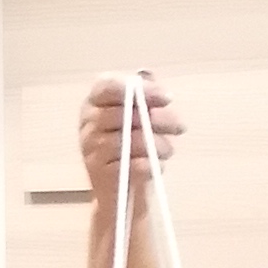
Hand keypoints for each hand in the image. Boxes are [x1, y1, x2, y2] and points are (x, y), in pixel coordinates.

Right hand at [75, 73, 181, 204]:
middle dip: (158, 119)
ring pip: (130, 139)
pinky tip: (157, 166)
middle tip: (179, 127)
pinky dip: (150, 165)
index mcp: (95, 102)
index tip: (167, 98)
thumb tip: (148, 75)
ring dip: (157, 145)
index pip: (109, 86)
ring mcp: (91, 148)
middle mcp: (88, 122)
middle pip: (124, 112)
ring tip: (168, 150)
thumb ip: (144, 96)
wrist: (120, 193)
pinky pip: (131, 165)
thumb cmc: (130, 149)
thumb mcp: (138, 118)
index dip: (141, 89)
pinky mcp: (99, 173)